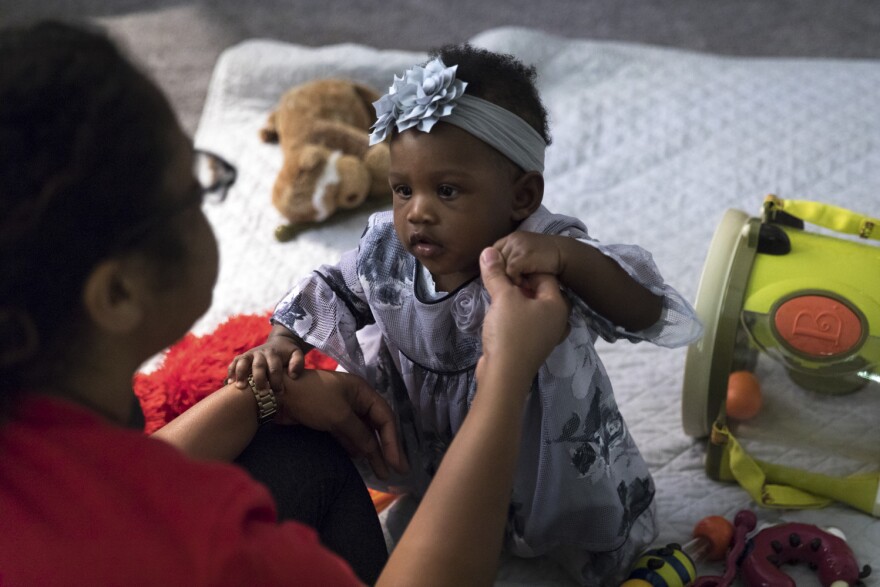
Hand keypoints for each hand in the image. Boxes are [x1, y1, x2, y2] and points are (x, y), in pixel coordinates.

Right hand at [227, 333, 304, 393]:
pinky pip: (234, 363)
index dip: (277, 380)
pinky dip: (231, 372)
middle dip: (260, 380)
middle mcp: (260, 353)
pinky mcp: (242, 358)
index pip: (274, 367)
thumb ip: (298, 363)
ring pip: (243, 362)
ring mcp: (249, 355)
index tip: (280, 392)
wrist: (279, 343)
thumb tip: (292, 375)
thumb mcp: (296, 354)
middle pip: (258, 366)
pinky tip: (230, 384)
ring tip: (241, 387)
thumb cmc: (287, 354)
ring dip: (241, 374)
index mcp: (274, 353)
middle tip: (262, 393)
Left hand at [278, 369, 408, 479]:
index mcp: (363, 392)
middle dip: (387, 449)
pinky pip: (349, 437)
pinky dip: (356, 449)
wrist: (278, 395)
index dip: (393, 441)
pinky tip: (362, 462)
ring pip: (363, 434)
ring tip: (381, 473)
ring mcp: (343, 411)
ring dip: (371, 452)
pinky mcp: (330, 421)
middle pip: (377, 427)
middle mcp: (356, 401)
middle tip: (397, 471)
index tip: (396, 462)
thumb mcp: (340, 416)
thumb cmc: (312, 398)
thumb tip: (373, 451)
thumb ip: (360, 435)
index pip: (385, 417)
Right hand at [478, 247, 569, 382]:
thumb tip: (488, 251)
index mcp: (558, 304)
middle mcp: (556, 318)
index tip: (504, 263)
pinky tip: (496, 311)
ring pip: (529, 306)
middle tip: (496, 275)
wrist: (504, 376)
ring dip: (512, 297)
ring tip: (494, 290)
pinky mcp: (531, 344)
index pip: (544, 274)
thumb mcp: (503, 298)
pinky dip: (511, 313)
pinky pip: (523, 320)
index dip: (523, 266)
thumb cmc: (510, 332)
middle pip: (537, 290)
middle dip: (516, 281)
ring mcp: (545, 334)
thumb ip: (496, 273)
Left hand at [493, 231, 565, 285]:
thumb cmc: (545, 258)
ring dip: (511, 280)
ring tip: (523, 284)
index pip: (492, 254)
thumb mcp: (525, 254)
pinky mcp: (522, 256)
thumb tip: (496, 275)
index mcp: (510, 239)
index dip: (496, 268)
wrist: (565, 254)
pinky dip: (517, 281)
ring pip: (501, 268)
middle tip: (514, 284)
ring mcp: (516, 246)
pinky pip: (510, 272)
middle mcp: (511, 240)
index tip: (505, 279)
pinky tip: (528, 284)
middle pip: (494, 262)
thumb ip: (511, 259)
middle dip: (502, 275)